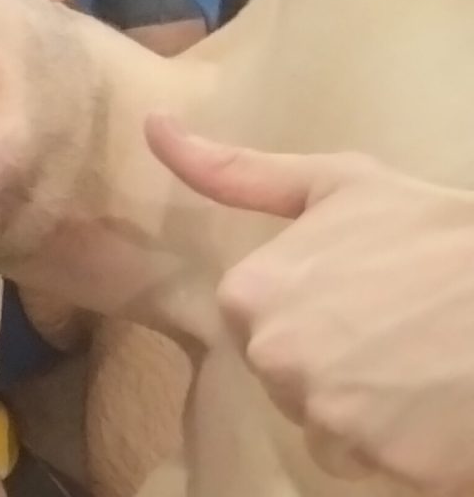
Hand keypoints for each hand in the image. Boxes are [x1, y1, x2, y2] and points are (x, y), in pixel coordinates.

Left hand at [148, 117, 473, 491]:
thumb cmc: (436, 234)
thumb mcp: (338, 185)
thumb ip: (237, 172)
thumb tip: (152, 127)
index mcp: (249, 297)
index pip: (258, 328)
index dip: (314, 316)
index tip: (363, 297)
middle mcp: (272, 360)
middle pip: (287, 381)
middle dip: (334, 366)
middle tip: (400, 332)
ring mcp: (325, 415)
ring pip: (327, 428)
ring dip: (366, 412)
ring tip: (421, 368)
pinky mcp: (380, 462)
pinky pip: (372, 465)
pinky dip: (402, 447)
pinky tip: (435, 407)